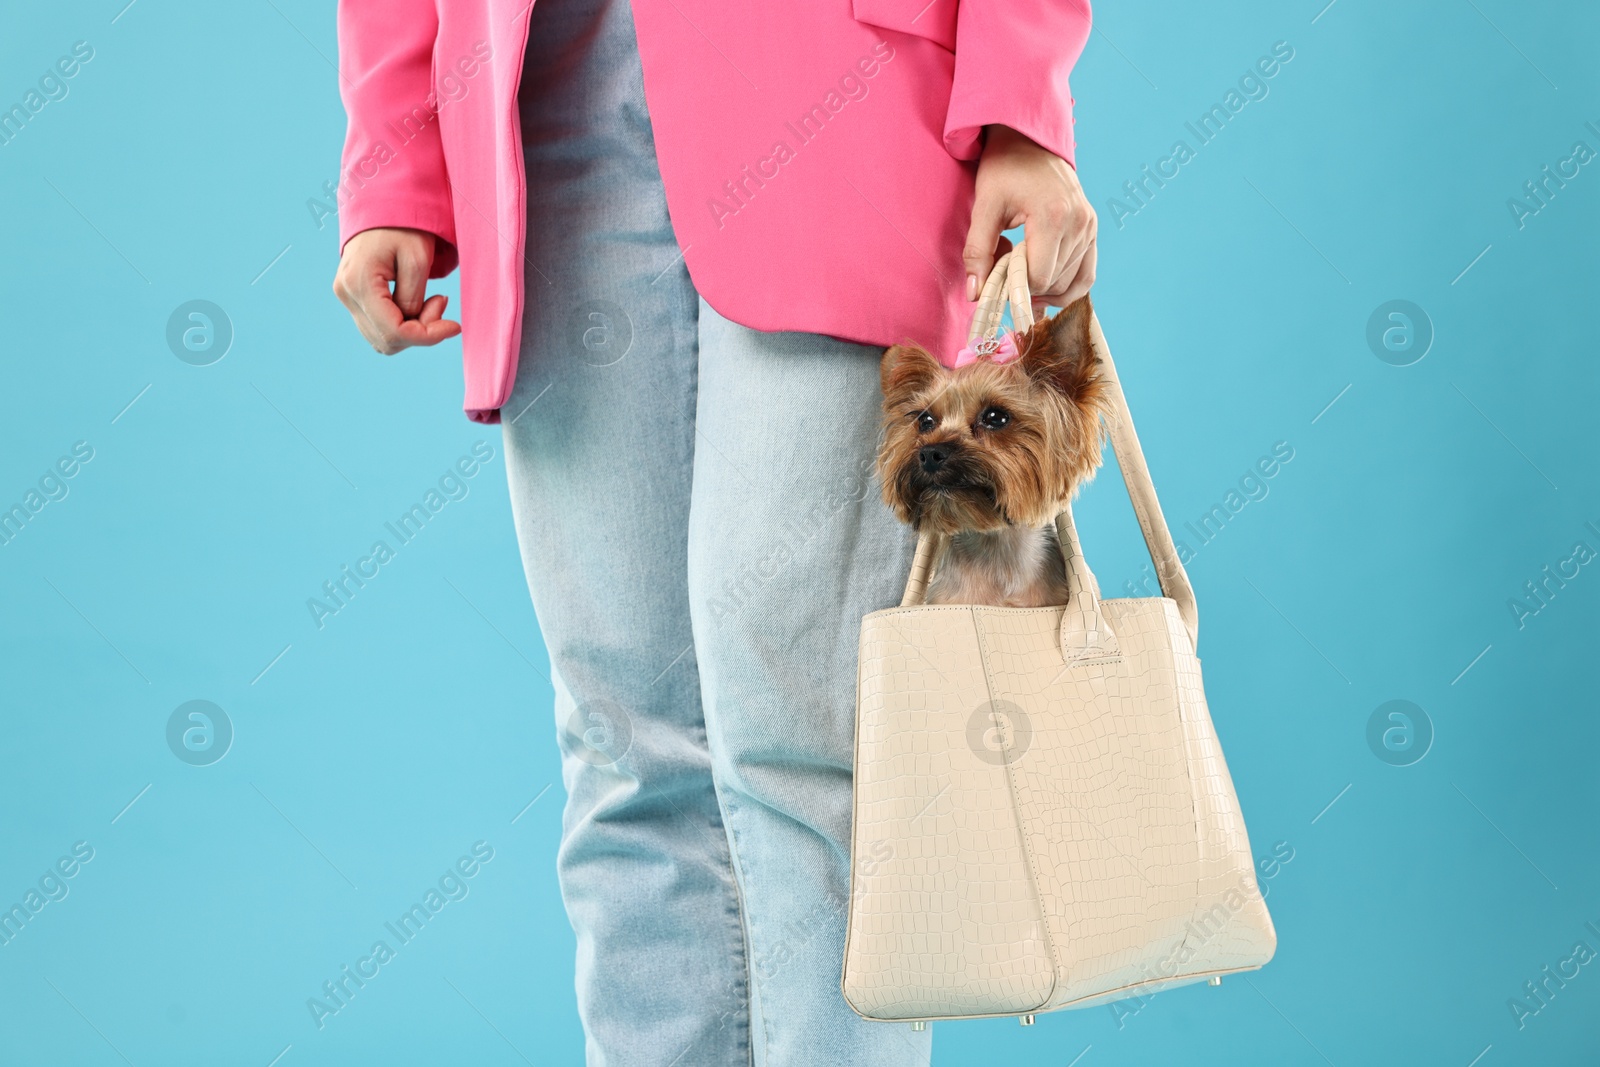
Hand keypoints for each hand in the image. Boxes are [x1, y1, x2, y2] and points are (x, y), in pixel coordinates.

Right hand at [332, 227, 460, 353]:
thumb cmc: (403, 226)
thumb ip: (414, 298)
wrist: (381, 205)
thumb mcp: (418, 258)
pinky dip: (402, 324)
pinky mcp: (353, 297)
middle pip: (387, 341)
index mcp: (359, 283)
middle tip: (440, 301)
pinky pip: (379, 327)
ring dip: (412, 330)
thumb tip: (414, 327)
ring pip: (382, 339)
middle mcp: (346, 294)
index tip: (454, 326)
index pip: (394, 332)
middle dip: (421, 332)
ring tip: (430, 299)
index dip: (428, 336)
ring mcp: (346, 297)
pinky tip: (416, 302)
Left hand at [963, 125, 1096, 312]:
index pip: (1038, 277)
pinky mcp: (1092, 229)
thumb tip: (975, 295)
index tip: (996, 275)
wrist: (1029, 141)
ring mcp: (1089, 227)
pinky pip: (1086, 275)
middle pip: (1053, 283)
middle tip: (1004, 272)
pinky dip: (1065, 287)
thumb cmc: (1004, 168)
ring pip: (1069, 284)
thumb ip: (978, 252)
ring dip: (1043, 288)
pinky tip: (1043, 286)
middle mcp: (1078, 223)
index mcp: (1053, 216)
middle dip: (1026, 288)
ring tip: (1020, 270)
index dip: (1014, 286)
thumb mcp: (984, 207)